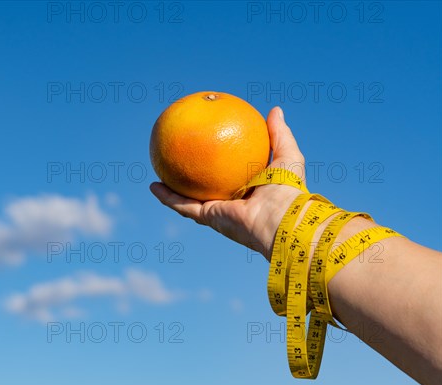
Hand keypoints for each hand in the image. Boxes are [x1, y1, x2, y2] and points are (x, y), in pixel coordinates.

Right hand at [150, 107, 305, 260]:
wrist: (281, 218)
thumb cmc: (288, 189)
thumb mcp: (287, 155)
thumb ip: (279, 134)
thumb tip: (274, 109)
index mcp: (249, 190)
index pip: (230, 176)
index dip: (219, 163)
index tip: (208, 149)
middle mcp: (231, 203)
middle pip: (206, 188)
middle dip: (192, 178)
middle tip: (180, 161)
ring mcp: (218, 212)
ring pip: (188, 200)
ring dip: (171, 191)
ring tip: (158, 175)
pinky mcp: (209, 218)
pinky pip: (183, 206)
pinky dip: (167, 198)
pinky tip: (154, 186)